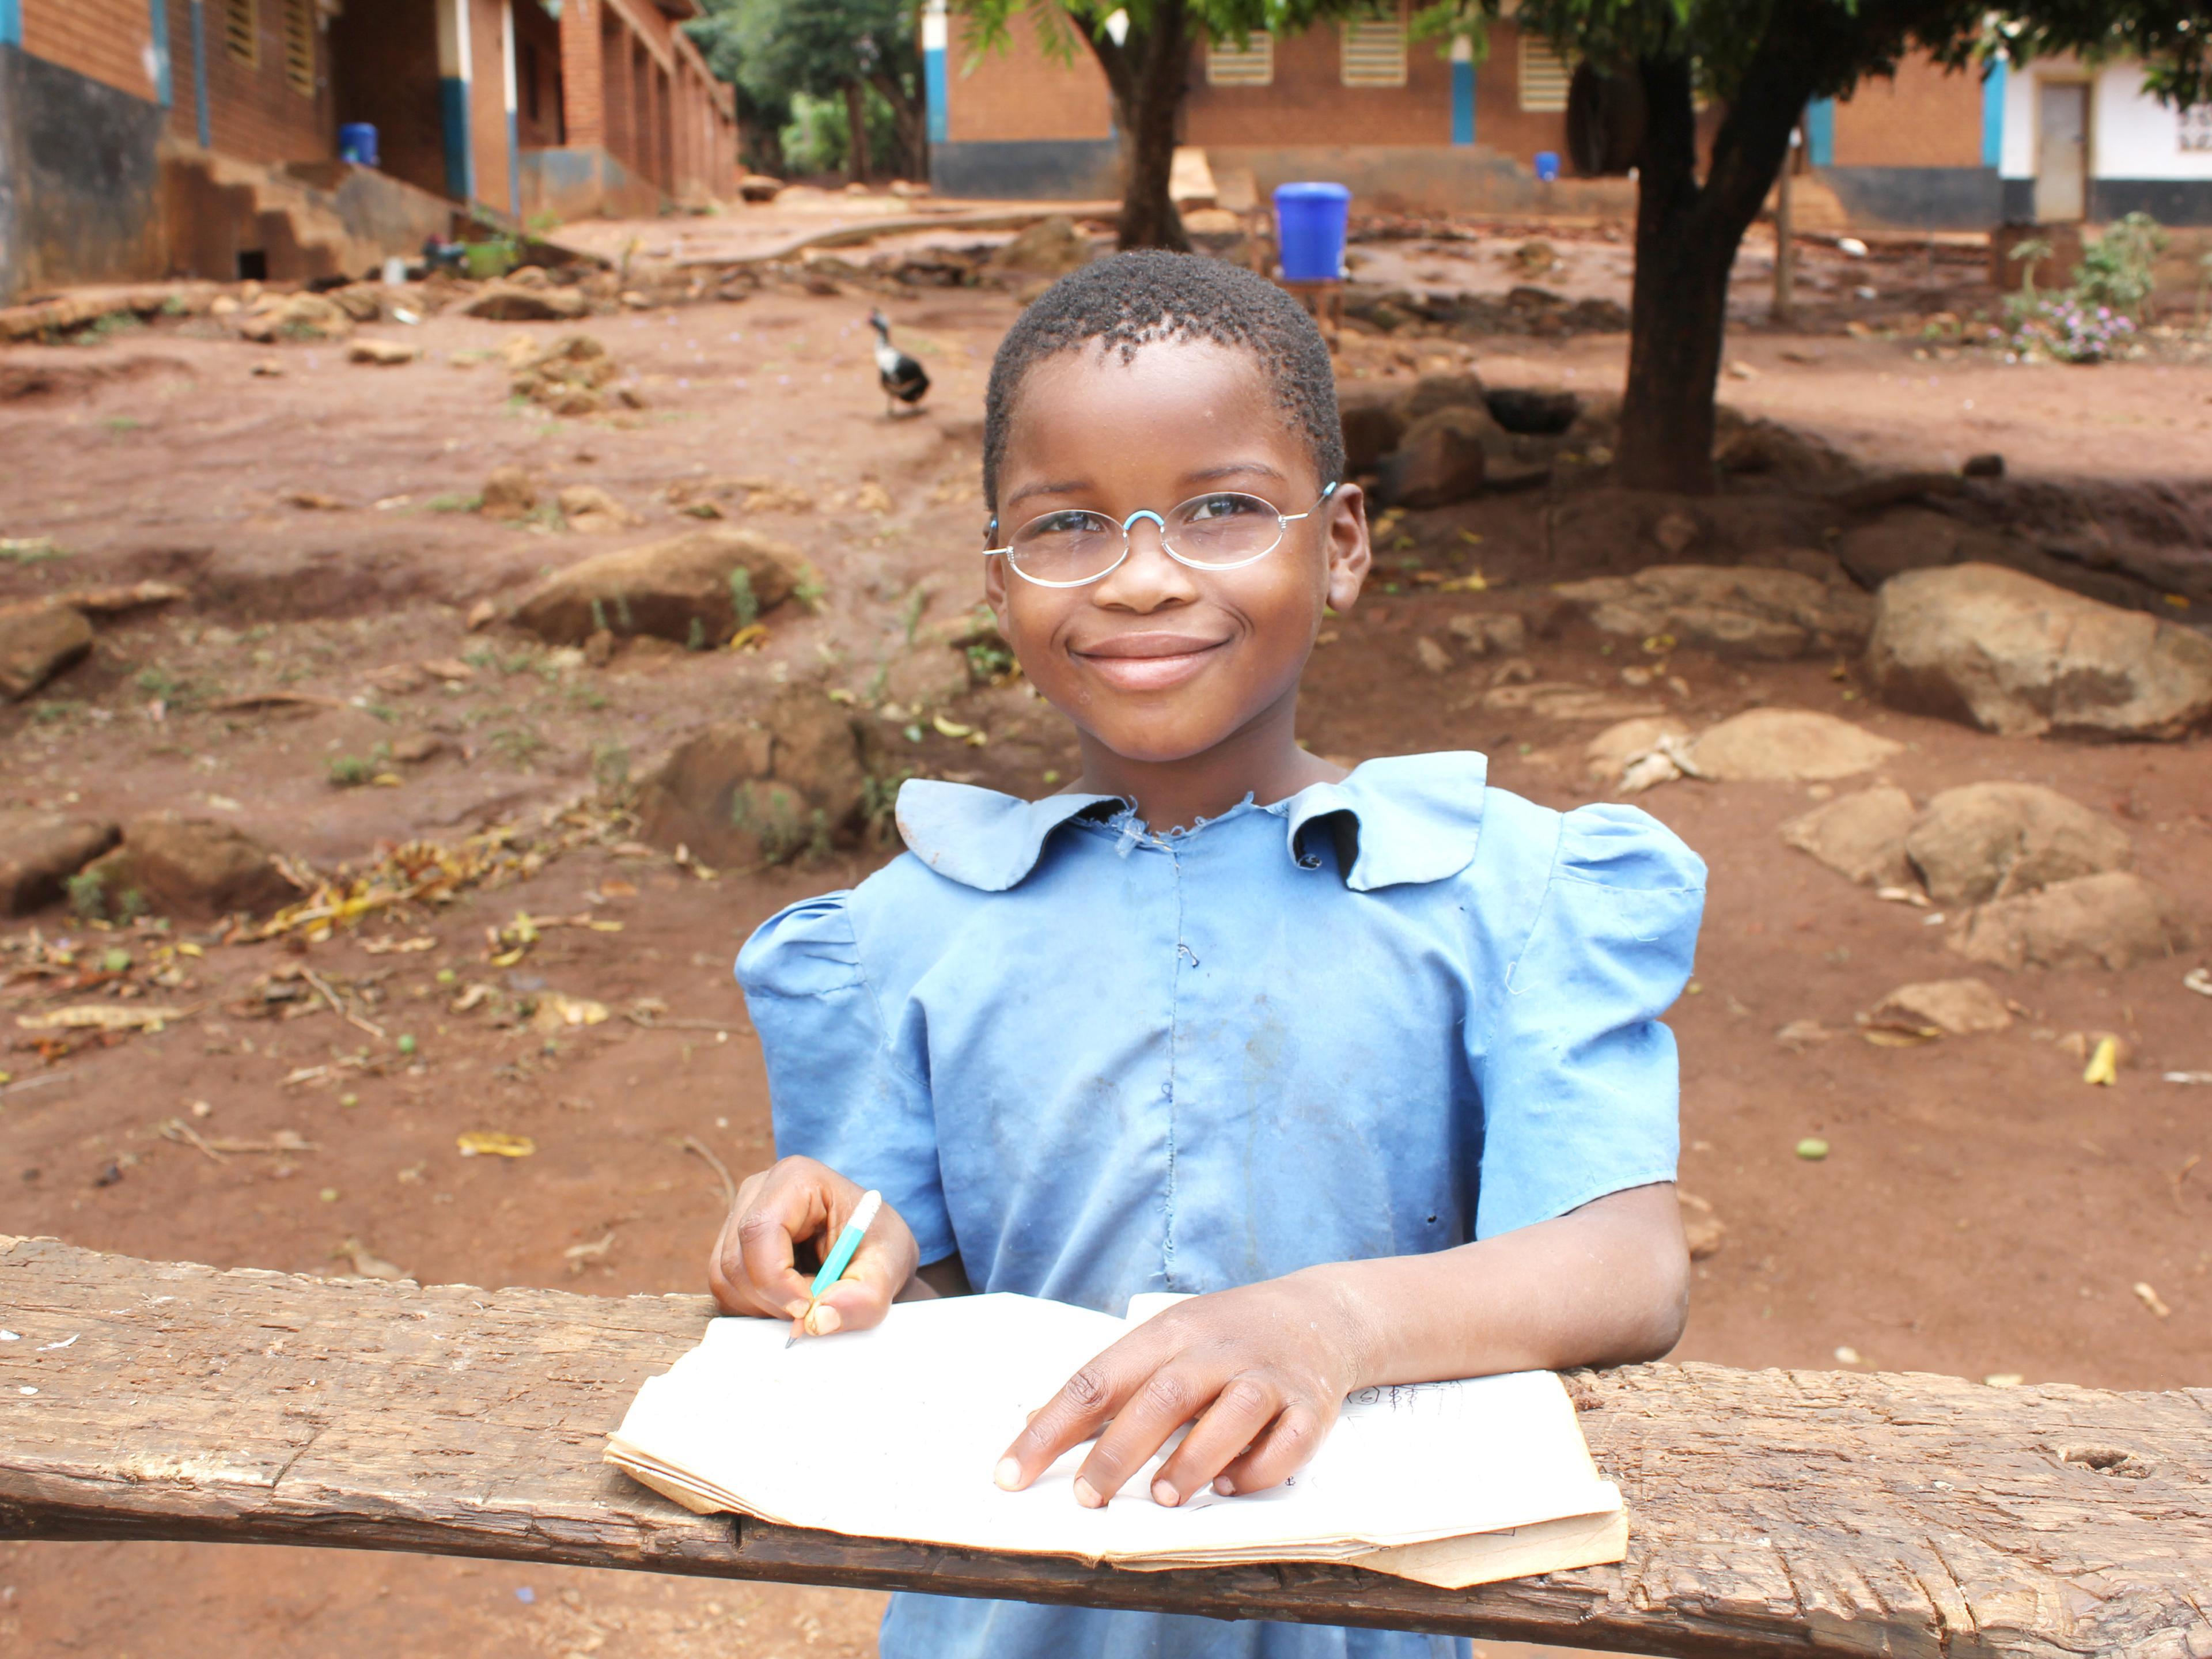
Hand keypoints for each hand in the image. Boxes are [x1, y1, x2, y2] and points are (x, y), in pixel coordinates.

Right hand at [706, 1156, 918, 1338]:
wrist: (870, 1250)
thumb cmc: (877, 1246)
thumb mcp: (888, 1269)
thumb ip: (864, 1298)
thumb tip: (817, 1321)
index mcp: (797, 1179)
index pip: (760, 1229)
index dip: (775, 1278)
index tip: (806, 1309)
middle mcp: (758, 1192)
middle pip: (736, 1259)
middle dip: (773, 1299)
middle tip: (814, 1311)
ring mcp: (739, 1217)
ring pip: (724, 1278)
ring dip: (764, 1307)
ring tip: (808, 1301)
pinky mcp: (733, 1246)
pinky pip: (725, 1289)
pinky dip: (755, 1307)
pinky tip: (790, 1300)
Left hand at [994, 1272, 1366, 1508]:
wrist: (1320, 1313)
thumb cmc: (1223, 1337)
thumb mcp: (1165, 1341)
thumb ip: (1111, 1384)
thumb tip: (1035, 1424)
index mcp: (1168, 1333)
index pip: (1096, 1381)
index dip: (1049, 1430)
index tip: (1010, 1475)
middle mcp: (1216, 1350)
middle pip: (1162, 1397)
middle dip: (1119, 1451)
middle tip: (1088, 1498)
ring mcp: (1267, 1376)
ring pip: (1233, 1412)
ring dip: (1194, 1458)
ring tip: (1164, 1497)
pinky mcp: (1311, 1406)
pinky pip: (1288, 1441)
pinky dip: (1259, 1468)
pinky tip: (1232, 1486)